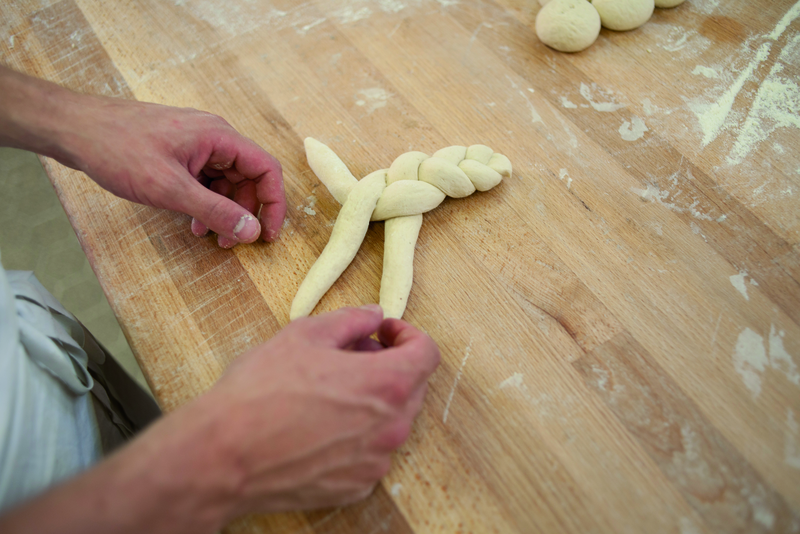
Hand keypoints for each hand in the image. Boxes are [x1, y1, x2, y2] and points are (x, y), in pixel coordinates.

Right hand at [0, 306, 439, 533]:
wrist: (223, 454)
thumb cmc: (261, 390)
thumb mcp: (304, 334)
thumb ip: (351, 320)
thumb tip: (375, 316)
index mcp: (386, 383)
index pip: (428, 353)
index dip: (408, 335)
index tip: (381, 332)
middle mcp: (391, 427)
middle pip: (412, 387)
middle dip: (389, 365)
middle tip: (350, 356)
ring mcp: (375, 461)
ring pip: (391, 422)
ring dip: (373, 401)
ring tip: (330, 392)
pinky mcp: (355, 486)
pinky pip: (370, 452)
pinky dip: (357, 436)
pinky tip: (319, 427)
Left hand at [58, 95, 285, 246]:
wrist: (76, 129)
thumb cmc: (119, 149)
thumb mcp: (170, 188)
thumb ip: (215, 211)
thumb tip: (252, 230)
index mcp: (219, 136)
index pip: (266, 169)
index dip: (273, 203)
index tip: (268, 234)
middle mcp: (214, 137)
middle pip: (248, 178)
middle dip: (244, 212)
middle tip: (232, 242)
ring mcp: (197, 143)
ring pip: (226, 182)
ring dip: (223, 211)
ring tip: (208, 236)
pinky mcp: (182, 151)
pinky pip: (206, 180)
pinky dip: (205, 203)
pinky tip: (192, 222)